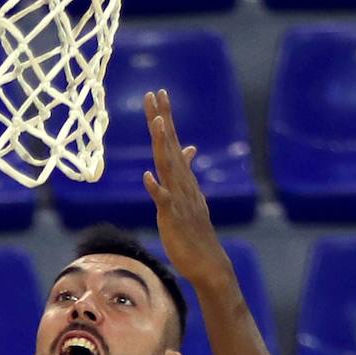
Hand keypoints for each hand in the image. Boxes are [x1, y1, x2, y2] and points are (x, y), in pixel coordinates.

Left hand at [143, 88, 231, 288]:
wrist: (208, 260)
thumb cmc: (194, 229)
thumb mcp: (189, 195)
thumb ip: (185, 170)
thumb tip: (188, 147)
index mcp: (182, 177)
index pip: (172, 141)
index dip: (164, 117)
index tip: (158, 93)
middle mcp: (181, 182)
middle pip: (169, 145)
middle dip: (162, 119)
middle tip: (155, 94)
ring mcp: (178, 198)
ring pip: (168, 166)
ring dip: (162, 145)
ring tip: (156, 123)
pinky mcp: (173, 217)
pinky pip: (164, 200)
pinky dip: (156, 188)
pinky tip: (148, 176)